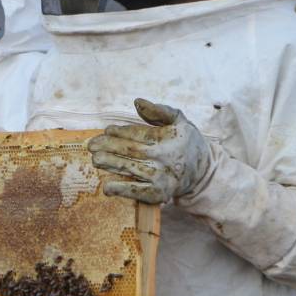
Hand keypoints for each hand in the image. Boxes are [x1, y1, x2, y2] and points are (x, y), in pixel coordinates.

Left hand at [87, 98, 212, 204]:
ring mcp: (162, 177)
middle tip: (91, 146)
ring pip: (130, 169)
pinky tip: (106, 187)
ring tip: (95, 160)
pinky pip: (137, 191)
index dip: (119, 132)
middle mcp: (165, 157)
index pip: (138, 134)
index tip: (107, 131)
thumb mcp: (180, 122)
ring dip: (109, 164)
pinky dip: (121, 189)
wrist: (204, 174)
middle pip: (130, 151)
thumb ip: (159, 111)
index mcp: (169, 138)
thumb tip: (137, 102)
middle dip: (108, 147)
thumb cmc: (187, 144)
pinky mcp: (159, 193)